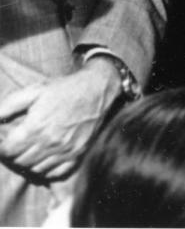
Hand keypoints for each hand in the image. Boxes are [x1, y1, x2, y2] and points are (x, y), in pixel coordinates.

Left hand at [0, 59, 120, 178]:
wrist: (97, 89)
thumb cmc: (64, 89)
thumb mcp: (34, 91)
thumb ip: (7, 107)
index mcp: (36, 127)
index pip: (7, 151)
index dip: (2, 147)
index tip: (5, 141)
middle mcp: (50, 142)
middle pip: (20, 162)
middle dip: (14, 154)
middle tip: (17, 144)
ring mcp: (65, 151)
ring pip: (35, 169)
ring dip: (28, 162)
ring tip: (30, 150)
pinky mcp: (77, 154)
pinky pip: (54, 173)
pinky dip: (46, 169)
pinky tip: (45, 157)